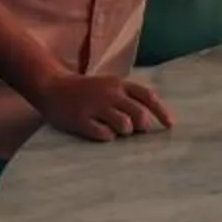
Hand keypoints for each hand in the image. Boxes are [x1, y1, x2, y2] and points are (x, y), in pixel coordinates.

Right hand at [35, 70, 172, 141]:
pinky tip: (101, 133)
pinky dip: (107, 137)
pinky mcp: (80, 119)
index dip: (161, 112)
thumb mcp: (109, 86)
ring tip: (114, 129)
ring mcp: (94, 106)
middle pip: (139, 115)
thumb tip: (151, 119)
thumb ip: (129, 98)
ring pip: (124, 125)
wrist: (52, 86)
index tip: (170, 125)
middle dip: (141, 127)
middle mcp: (109, 93)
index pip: (147, 97)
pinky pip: (103, 134)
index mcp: (119, 84)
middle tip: (133, 130)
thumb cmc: (86, 90)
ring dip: (124, 132)